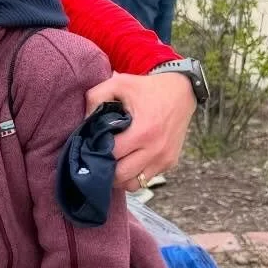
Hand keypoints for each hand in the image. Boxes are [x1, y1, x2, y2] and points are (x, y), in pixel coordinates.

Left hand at [87, 68, 193, 187]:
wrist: (183, 92)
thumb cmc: (148, 88)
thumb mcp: (120, 83)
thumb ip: (96, 98)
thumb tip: (84, 122)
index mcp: (143, 132)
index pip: (111, 155)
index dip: (97, 151)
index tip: (92, 144)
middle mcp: (155, 149)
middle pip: (121, 176)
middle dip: (106, 169)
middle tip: (99, 158)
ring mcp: (164, 159)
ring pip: (134, 184)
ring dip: (120, 177)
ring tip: (113, 163)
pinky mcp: (170, 162)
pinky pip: (146, 179)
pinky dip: (135, 174)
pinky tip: (129, 160)